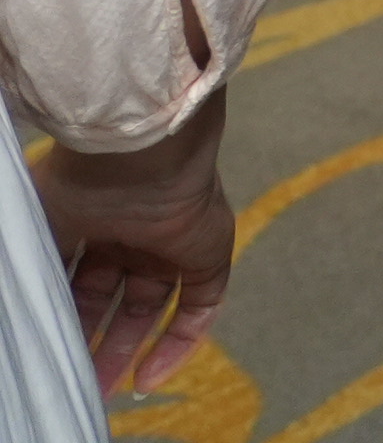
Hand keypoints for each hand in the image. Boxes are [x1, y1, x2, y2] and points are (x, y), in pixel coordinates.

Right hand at [35, 87, 235, 396]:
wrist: (139, 152)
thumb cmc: (82, 183)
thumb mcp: (38, 228)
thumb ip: (31, 261)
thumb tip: (16, 296)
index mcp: (90, 221)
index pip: (76, 277)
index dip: (62, 313)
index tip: (45, 344)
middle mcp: (131, 233)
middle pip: (110, 298)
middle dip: (90, 338)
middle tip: (73, 376)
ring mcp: (170, 243)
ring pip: (150, 306)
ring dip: (128, 348)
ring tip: (103, 387)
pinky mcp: (207, 253)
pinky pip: (199, 305)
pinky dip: (178, 343)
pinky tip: (147, 376)